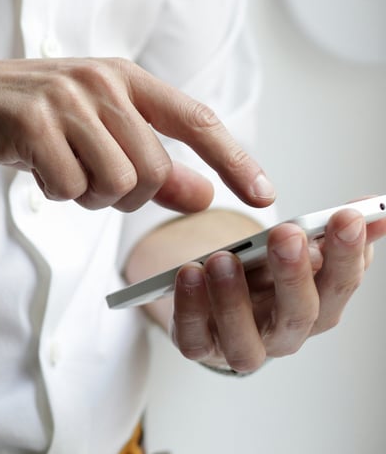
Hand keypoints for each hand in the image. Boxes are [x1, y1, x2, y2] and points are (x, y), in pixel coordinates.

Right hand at [0, 58, 273, 212]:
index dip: (235, 159)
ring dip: (86, 195)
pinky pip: (70, 187)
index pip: (196, 120)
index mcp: (122, 77)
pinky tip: (31, 168)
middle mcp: (100, 80)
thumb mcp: (90, 135)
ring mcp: (65, 98)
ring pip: (116, 183)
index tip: (264, 195)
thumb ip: (149, 162)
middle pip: (153, 170)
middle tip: (84, 180)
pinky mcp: (31, 122)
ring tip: (56, 170)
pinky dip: (54, 193)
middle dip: (124, 195)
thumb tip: (203, 194)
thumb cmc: (19, 122)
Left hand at [171, 207, 385, 372]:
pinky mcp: (200, 347)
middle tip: (287, 234)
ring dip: (234, 298)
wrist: (213, 303)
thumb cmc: (260, 277)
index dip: (347, 253)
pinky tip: (189, 274)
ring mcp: (241, 346)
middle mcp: (285, 334)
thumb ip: (327, 233)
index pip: (340, 284)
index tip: (347, 216)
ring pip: (245, 339)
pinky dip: (190, 308)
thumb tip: (373, 208)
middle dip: (294, 273)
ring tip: (222, 259)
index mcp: (317, 306)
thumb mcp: (291, 251)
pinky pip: (194, 337)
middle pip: (299, 314)